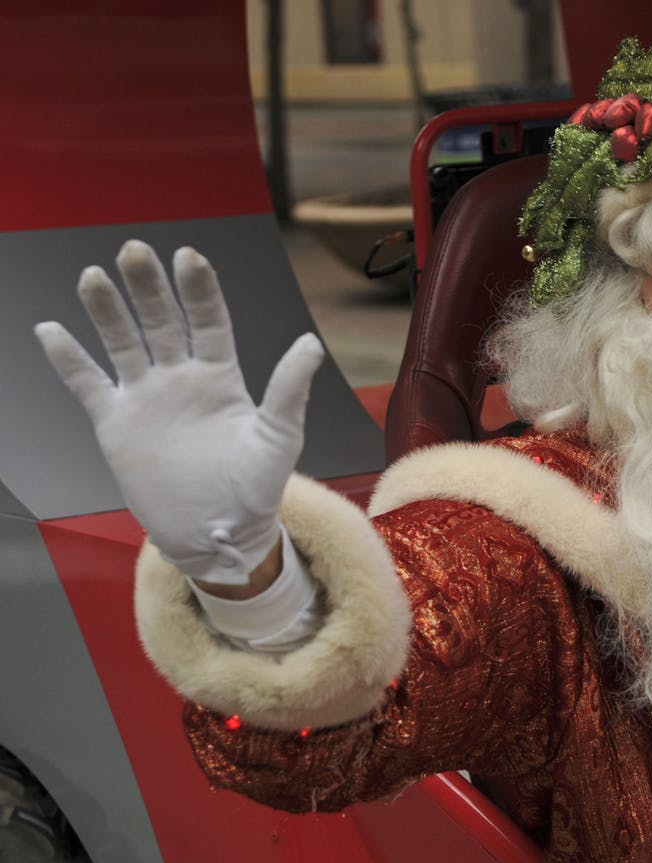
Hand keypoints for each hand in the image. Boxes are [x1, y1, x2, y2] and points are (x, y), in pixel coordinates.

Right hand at [34, 240, 324, 584]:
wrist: (219, 533)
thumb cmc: (258, 487)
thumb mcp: (279, 437)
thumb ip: (289, 390)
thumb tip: (311, 343)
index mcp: (221, 377)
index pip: (209, 321)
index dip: (198, 290)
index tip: (188, 256)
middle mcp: (181, 378)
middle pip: (162, 322)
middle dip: (148, 287)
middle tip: (134, 250)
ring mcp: (146, 397)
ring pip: (123, 343)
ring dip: (108, 311)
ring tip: (93, 276)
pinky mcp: (116, 424)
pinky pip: (88, 384)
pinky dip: (69, 360)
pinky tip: (50, 329)